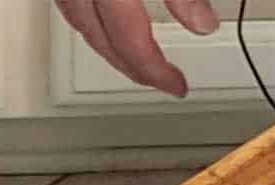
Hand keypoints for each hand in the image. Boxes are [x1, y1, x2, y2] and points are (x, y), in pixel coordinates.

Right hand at [54, 0, 219, 97]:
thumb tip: (204, 23)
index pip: (132, 42)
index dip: (157, 71)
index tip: (178, 87)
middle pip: (102, 41)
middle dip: (134, 68)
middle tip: (161, 80)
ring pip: (79, 23)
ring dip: (108, 48)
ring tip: (136, 61)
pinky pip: (70, 2)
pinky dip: (90, 20)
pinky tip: (106, 22)